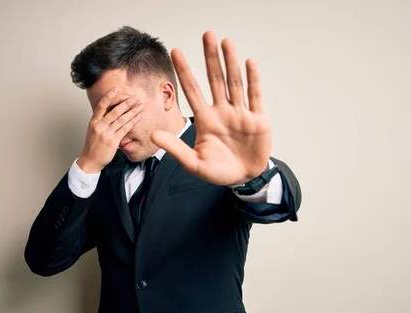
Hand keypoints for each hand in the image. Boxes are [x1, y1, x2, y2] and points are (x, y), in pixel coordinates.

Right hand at [77, 88, 143, 172]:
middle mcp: (99, 126)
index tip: (117, 89)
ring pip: (122, 119)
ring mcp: (106, 133)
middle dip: (127, 103)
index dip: (109, 96)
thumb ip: (101, 121)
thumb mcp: (93, 130)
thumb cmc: (93, 145)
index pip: (101, 105)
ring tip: (140, 105)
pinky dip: (132, 122)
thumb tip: (112, 111)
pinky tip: (138, 117)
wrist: (90, 160)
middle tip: (135, 97)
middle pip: (115, 111)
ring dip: (133, 111)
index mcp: (94, 121)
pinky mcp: (113, 141)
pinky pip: (125, 129)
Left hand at [151, 32, 271, 185]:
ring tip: (226, 42)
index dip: (184, 71)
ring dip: (231, 63)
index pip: (192, 91)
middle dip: (211, 58)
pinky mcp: (258, 119)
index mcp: (205, 120)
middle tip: (207, 35)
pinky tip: (249, 63)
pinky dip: (253, 80)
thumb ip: (175, 149)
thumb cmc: (218, 171)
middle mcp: (222, 111)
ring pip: (235, 83)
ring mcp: (240, 113)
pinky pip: (255, 96)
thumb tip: (153, 136)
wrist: (243, 179)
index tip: (176, 51)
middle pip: (215, 79)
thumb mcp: (193, 163)